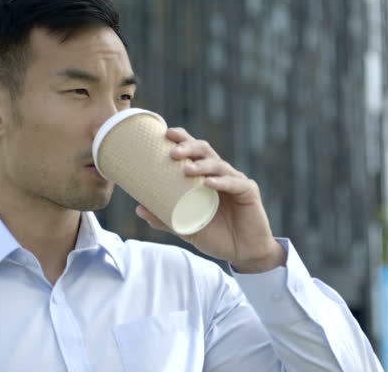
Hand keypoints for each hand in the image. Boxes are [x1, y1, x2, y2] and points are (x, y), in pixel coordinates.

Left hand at [135, 127, 285, 272]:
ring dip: (202, 165)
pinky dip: (221, 182)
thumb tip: (138, 208)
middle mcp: (220, 173)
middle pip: (205, 150)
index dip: (182, 138)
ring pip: (219, 165)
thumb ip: (165, 218)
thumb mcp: (186, 227)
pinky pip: (235, 183)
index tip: (165, 133)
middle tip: (173, 153)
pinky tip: (208, 184)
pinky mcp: (249, 192)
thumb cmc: (216, 236)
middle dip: (189, 146)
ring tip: (187, 169)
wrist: (242, 253)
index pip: (194, 150)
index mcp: (205, 175)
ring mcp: (236, 181)